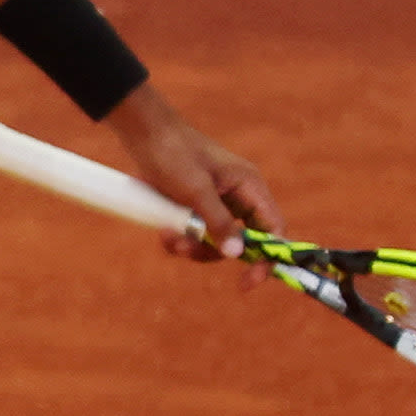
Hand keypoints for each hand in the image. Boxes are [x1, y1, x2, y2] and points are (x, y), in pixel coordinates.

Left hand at [106, 89, 280, 260]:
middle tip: (185, 250)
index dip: (268, 257)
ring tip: (167, 237)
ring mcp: (215, 203)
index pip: (273, 230)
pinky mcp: (194, 207)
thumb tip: (237, 253)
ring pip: (213, 242)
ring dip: (192, 247)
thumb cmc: (173, 153)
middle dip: (212, 251)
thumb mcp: (196, 190)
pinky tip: (161, 232)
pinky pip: (195, 235)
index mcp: (250, 188)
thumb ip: (217, 221)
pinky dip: (180, 239)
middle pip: (240, 242)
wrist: (142, 134)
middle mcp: (237, 198)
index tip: (249, 281)